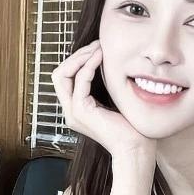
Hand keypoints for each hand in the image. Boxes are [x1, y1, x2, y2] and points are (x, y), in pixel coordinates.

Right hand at [50, 40, 157, 162]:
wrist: (135, 149)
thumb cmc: (131, 129)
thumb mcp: (114, 102)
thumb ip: (105, 87)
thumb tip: (108, 64)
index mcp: (77, 109)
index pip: (65, 77)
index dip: (78, 60)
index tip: (97, 49)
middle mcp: (70, 110)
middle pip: (59, 74)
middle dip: (77, 56)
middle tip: (96, 45)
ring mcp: (73, 111)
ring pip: (62, 74)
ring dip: (80, 57)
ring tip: (98, 48)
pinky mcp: (81, 111)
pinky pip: (79, 80)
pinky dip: (89, 65)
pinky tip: (102, 58)